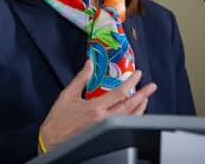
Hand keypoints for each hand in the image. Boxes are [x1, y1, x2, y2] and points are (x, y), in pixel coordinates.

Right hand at [38, 60, 156, 152]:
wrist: (52, 140)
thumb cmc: (58, 120)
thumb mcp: (67, 95)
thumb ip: (81, 78)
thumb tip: (89, 63)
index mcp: (95, 108)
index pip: (119, 93)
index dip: (131, 83)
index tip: (138, 74)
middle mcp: (103, 119)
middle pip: (129, 106)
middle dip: (143, 95)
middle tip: (152, 86)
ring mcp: (105, 128)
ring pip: (129, 118)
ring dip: (140, 107)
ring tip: (146, 98)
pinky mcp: (104, 134)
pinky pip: (124, 125)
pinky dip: (132, 117)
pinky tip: (135, 112)